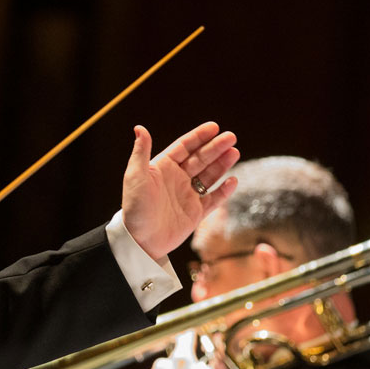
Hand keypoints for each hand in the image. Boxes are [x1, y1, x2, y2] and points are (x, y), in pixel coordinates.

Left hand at [122, 122, 238, 259]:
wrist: (140, 241)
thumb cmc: (135, 208)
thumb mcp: (135, 177)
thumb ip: (141, 152)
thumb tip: (139, 128)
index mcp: (163, 167)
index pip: (184, 147)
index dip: (199, 136)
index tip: (214, 127)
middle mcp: (177, 179)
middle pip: (200, 158)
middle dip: (215, 147)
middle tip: (231, 137)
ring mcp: (187, 195)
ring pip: (209, 175)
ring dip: (222, 164)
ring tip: (234, 152)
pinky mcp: (195, 213)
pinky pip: (213, 199)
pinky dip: (224, 190)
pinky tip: (232, 180)